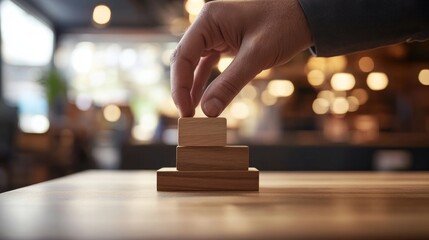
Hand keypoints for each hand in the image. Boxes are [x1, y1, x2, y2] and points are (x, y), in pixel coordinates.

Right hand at [171, 0, 311, 116]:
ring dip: (192, 87)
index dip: (180, 86)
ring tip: (192, 112)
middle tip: (187, 116)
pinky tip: (202, 100)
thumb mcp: (257, 57)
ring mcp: (216, 33)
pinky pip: (208, 64)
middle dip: (183, 89)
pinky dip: (204, 82)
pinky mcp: (225, 42)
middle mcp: (208, 25)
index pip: (183, 56)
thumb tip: (208, 112)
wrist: (305, 16)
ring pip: (194, 63)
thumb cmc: (284, 26)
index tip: (186, 112)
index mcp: (209, 20)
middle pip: (184, 60)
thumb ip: (230, 83)